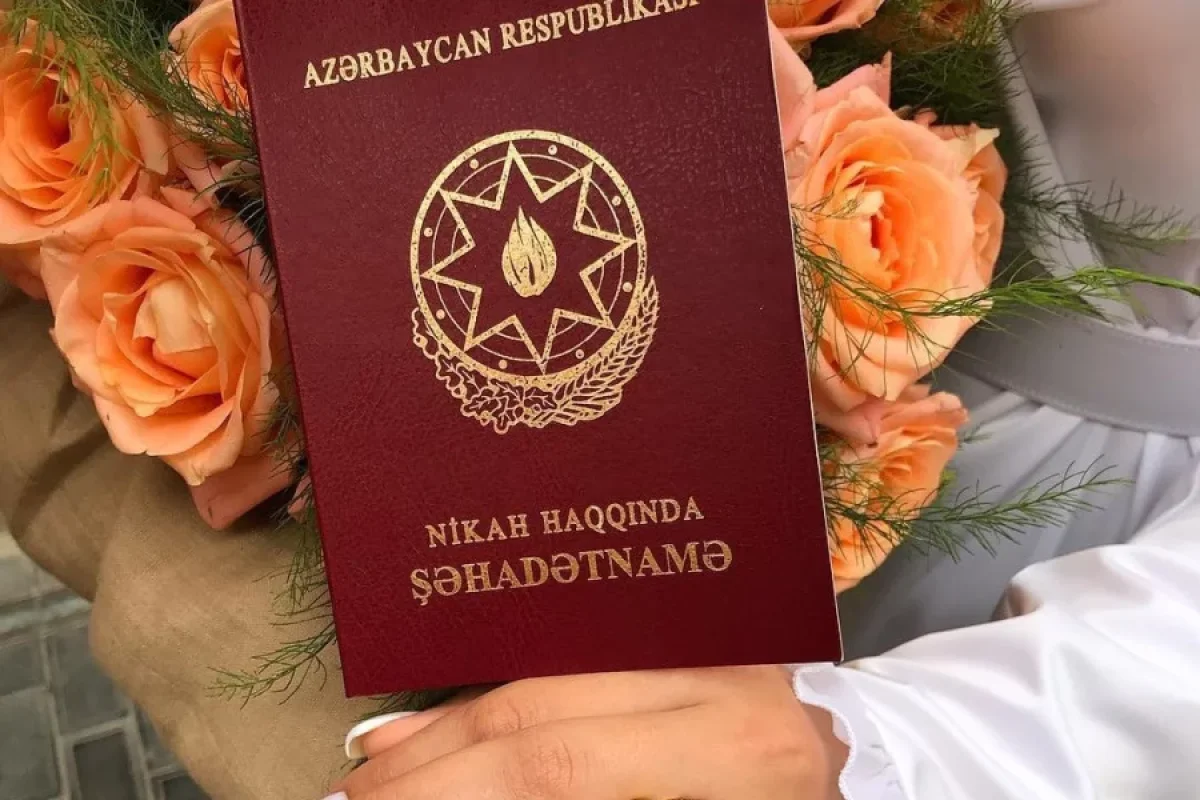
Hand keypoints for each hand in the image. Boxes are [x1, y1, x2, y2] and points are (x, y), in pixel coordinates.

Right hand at [329, 666, 847, 799]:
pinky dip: (510, 697)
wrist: (867, 782)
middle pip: (545, 709)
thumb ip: (571, 781)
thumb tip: (454, 785)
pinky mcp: (704, 640)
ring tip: (382, 767)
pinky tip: (449, 728)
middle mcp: (732, 689)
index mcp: (741, 763)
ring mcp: (720, 652)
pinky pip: (584, 662)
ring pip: (555, 673)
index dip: (456, 791)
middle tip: (356, 796)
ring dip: (459, 726)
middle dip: (437, 763)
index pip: (561, 768)